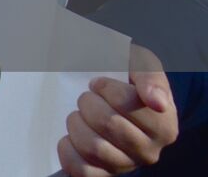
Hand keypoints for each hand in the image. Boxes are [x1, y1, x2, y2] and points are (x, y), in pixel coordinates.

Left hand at [57, 46, 178, 175]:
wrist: (121, 103)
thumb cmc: (130, 82)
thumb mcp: (143, 67)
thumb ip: (150, 77)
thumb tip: (156, 101)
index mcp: (164, 126)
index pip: (127, 103)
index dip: (105, 88)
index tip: (99, 84)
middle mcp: (150, 152)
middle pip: (107, 124)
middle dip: (89, 103)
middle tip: (88, 98)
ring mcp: (126, 165)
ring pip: (92, 147)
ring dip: (76, 124)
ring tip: (80, 116)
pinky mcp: (104, 173)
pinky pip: (81, 170)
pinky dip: (68, 151)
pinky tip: (70, 137)